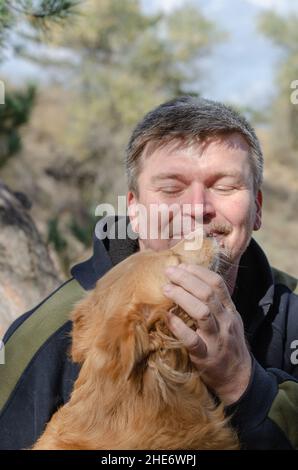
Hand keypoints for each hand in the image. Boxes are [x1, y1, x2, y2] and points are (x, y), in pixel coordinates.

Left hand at [163, 263, 251, 404]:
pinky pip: (192, 339)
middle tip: (169, 272)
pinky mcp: (206, 356)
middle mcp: (225, 321)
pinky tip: (167, 317)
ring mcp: (217, 339)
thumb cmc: (227, 345)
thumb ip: (214, 304)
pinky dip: (178, 327)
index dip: (198, 271)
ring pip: (202, 312)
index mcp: (230, 310)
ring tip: (166, 289)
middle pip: (207, 293)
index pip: (217, 283)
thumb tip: (189, 283)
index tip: (181, 265)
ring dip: (182, 297)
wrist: (239, 379)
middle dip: (186, 279)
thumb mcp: (227, 321)